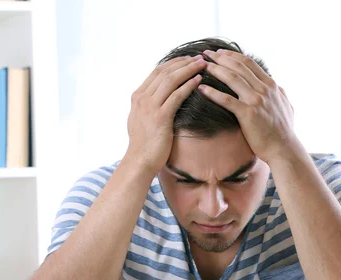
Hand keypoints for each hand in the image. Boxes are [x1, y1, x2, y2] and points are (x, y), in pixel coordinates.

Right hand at [126, 55, 206, 173]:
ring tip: (202, 64)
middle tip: (200, 58)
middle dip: (184, 62)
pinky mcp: (160, 117)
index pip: (157, 72)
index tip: (188, 59)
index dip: (174, 63)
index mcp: (138, 96)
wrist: (140, 161)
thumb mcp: (142, 119)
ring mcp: (150, 107)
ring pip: (171, 80)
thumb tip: (159, 98)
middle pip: (165, 72)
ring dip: (188, 69)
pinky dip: (188, 86)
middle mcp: (142, 98)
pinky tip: (199, 81)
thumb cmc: (144, 144)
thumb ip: (149, 106)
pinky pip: (176, 96)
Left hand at [198, 49, 295, 164]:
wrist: (284, 149)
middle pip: (238, 67)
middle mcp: (264, 89)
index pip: (248, 63)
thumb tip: (278, 88)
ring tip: (202, 66)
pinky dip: (213, 93)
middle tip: (205, 53)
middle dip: (220, 58)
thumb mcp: (286, 106)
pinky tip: (201, 88)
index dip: (232, 55)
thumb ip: (280, 94)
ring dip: (215, 70)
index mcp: (271, 86)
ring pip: (232, 79)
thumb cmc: (284, 131)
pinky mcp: (248, 114)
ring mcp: (256, 101)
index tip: (219, 52)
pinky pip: (227, 100)